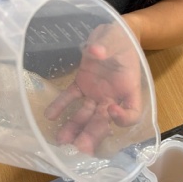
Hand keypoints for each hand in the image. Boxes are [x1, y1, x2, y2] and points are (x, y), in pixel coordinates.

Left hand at [44, 22, 142, 154]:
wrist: (112, 33)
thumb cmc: (121, 37)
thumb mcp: (118, 38)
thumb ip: (108, 45)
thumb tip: (96, 51)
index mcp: (129, 88)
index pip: (132, 113)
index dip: (123, 117)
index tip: (111, 109)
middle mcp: (113, 95)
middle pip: (105, 120)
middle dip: (93, 133)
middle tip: (81, 148)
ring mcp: (96, 92)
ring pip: (86, 114)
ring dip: (75, 127)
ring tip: (62, 141)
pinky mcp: (82, 84)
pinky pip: (71, 97)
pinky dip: (60, 106)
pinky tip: (50, 116)